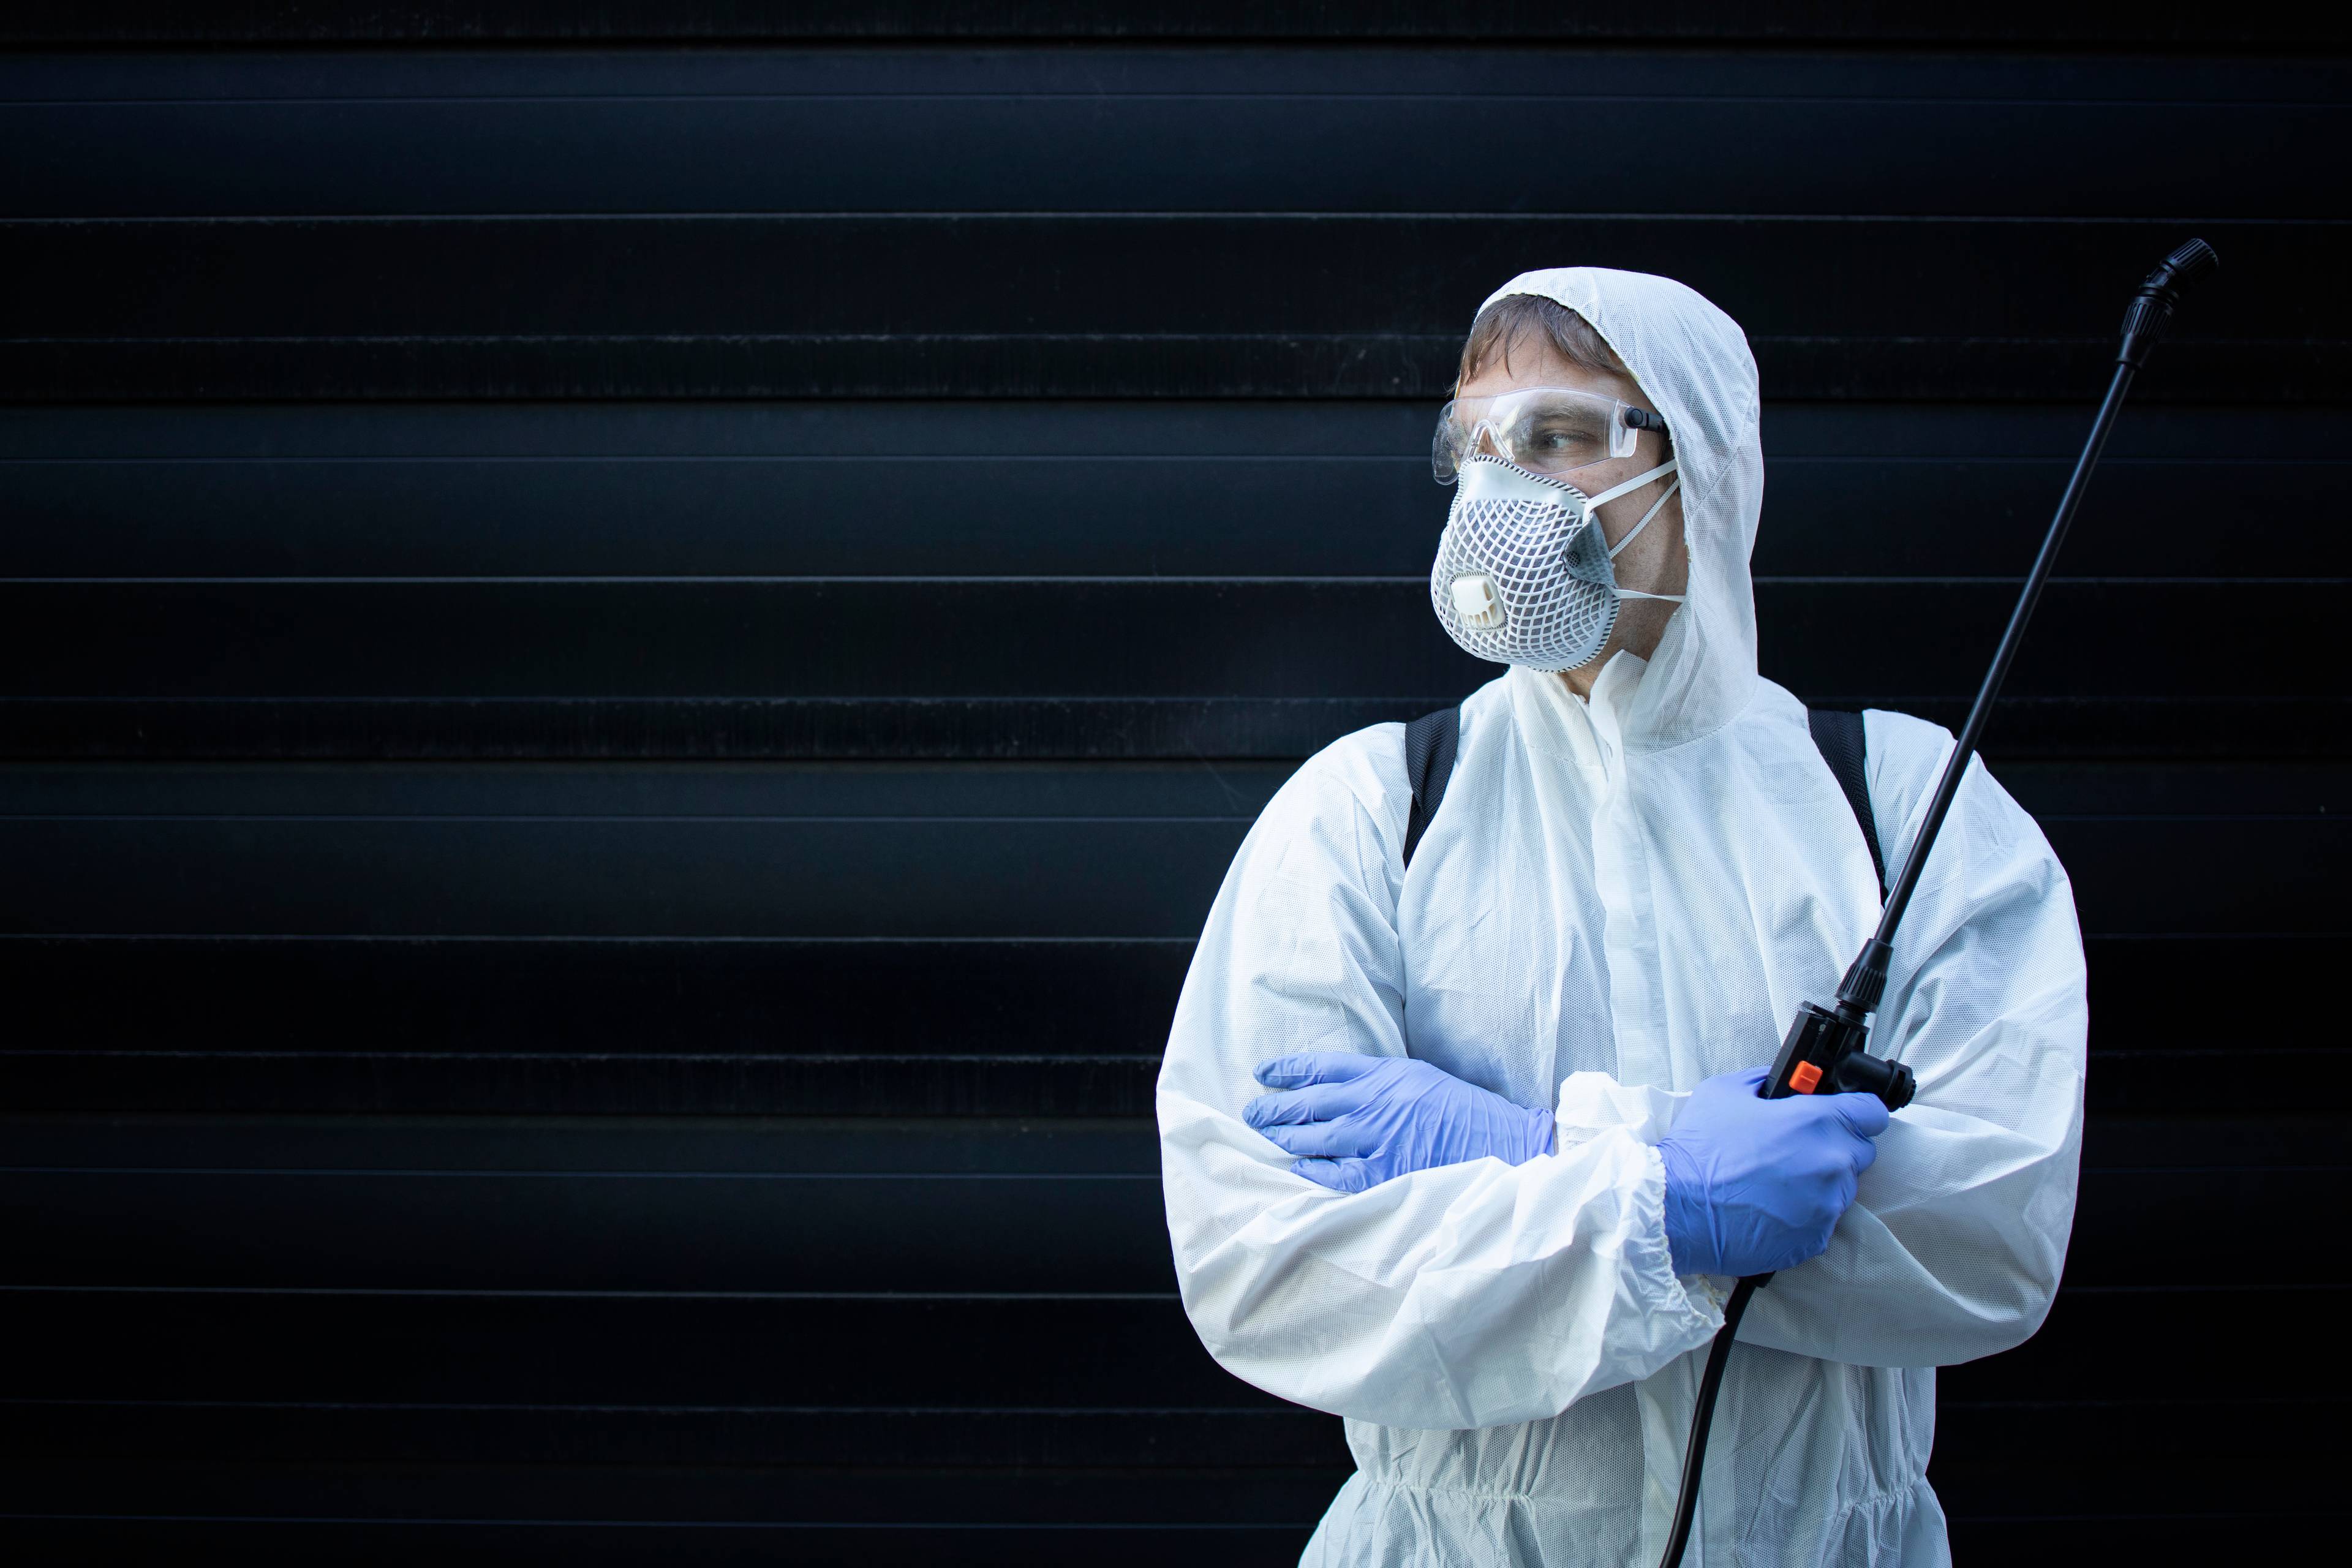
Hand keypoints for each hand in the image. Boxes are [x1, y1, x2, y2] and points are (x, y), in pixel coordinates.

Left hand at [1244, 1052, 1554, 1193]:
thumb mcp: (1421, 1077)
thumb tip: (1341, 1087)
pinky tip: (1298, 1168)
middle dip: (1274, 1107)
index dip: (1287, 1069)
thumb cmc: (1466, 1110)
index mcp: (1385, 1074)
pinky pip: (1336, 1174)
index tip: (1264, 1073)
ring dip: (1284, 1137)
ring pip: (1314, 1137)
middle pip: (1308, 1102)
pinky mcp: (1385, 1174)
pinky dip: (1313, 1171)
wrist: (1504, 1142)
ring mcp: (1378, 1140)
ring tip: (1267, 1137)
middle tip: (1253, 1111)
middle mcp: (1374, 1103)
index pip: (1321, 1067)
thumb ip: (1380, 1080)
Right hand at [1657, 1066, 1889, 1277]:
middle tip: (1795, 1149)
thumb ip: (1766, 1081)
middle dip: (1834, 1146)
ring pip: (1843, 1188)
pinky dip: (1806, 1213)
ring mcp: (1827, 1204)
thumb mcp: (1724, 1092)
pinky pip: (1824, 1219)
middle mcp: (1831, 1163)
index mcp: (1815, 1122)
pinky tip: (1772, 1207)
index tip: (1845, 1114)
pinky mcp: (1816, 1238)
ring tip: (1777, 1182)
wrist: (1678, 1210)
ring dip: (1820, 1182)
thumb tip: (1785, 1083)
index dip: (1858, 1110)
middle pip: (1860, 1151)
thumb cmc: (1699, 1151)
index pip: (1872, 1112)